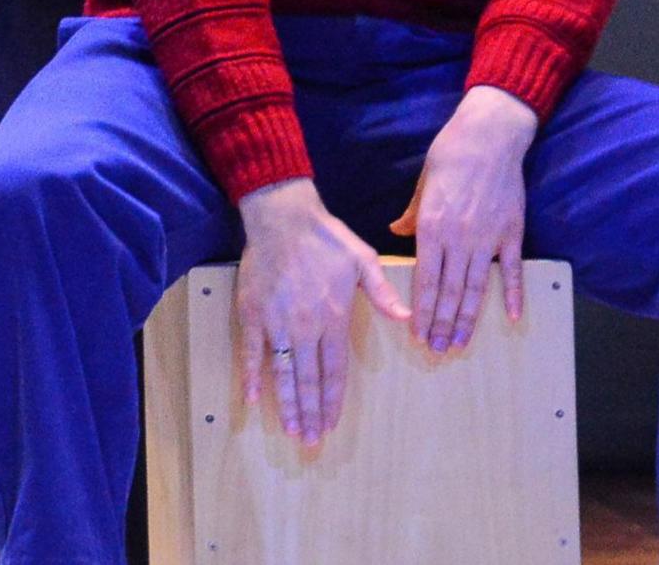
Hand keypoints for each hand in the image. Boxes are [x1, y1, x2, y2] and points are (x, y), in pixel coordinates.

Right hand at [232, 178, 410, 443]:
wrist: (281, 216)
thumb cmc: (325, 238)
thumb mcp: (364, 261)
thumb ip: (383, 293)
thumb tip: (407, 318)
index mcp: (333, 318)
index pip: (334, 371)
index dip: (333, 400)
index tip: (331, 424)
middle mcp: (304, 327)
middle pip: (308, 380)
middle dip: (310, 413)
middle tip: (310, 441)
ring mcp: (275, 322)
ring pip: (282, 372)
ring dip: (285, 403)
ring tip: (289, 429)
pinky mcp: (252, 313)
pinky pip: (251, 351)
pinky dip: (250, 375)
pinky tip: (251, 398)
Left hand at [392, 85, 538, 352]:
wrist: (489, 138)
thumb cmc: (449, 158)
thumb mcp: (422, 187)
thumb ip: (411, 216)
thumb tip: (395, 234)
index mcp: (431, 229)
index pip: (424, 280)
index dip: (421, 310)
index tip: (417, 333)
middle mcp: (458, 240)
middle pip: (449, 292)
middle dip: (441, 324)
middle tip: (438, 350)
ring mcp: (488, 239)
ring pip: (477, 288)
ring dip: (468, 319)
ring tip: (462, 343)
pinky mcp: (512, 234)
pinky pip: (512, 271)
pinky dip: (513, 296)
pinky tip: (512, 318)